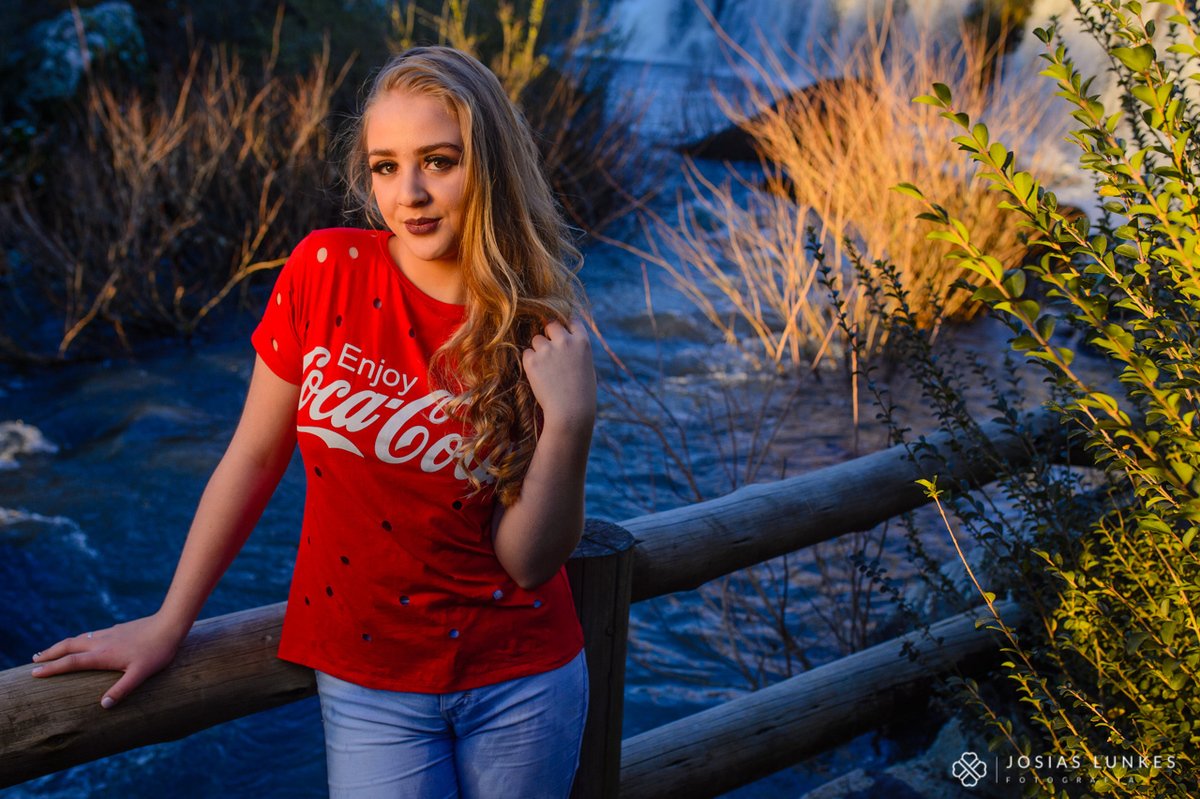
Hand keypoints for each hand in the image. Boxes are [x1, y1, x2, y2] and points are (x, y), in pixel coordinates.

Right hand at [31, 613, 187, 707]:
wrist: (170, 624)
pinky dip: (80, 639)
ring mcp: (109, 633)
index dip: (51, 668)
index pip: (71, 662)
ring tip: (53, 651)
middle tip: (34, 660)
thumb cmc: (157, 651)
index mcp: (103, 655)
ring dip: (63, 645)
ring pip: (79, 638)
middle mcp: (101, 642)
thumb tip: (103, 705)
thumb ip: (123, 689)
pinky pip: (92, 634)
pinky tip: (84, 641)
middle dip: (50, 653)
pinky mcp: (118, 629)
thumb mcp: (141, 674)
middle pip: (68, 646)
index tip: (34, 673)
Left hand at [521, 317, 596, 430]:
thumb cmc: (582, 395)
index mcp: (582, 342)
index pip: (572, 321)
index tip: (563, 336)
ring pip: (537, 340)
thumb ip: (575, 351)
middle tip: (549, 350)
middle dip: (549, 334)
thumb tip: (562, 343)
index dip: (566, 328)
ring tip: (547, 370)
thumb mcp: (586, 367)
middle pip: (551, 324)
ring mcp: (548, 350)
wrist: (571, 412)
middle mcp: (565, 342)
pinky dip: (530, 363)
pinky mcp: (532, 361)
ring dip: (539, 350)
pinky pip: (527, 354)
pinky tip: (539, 377)